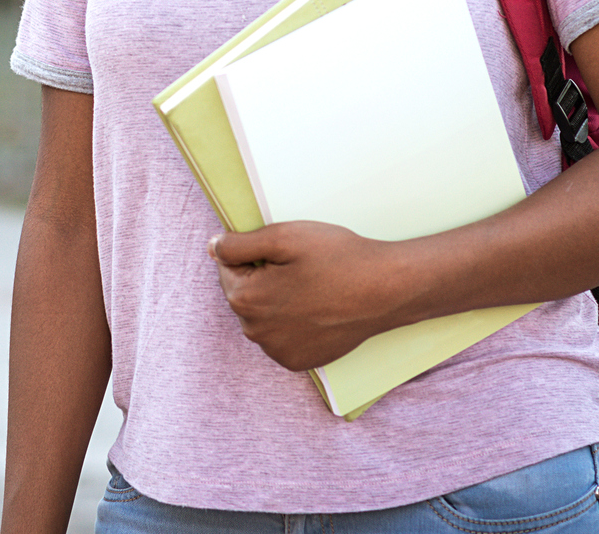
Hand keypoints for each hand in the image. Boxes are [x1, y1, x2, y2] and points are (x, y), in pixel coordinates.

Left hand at [206, 222, 406, 370]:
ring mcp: (277, 351)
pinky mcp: (297, 362)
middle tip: (300, 268)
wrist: (385, 291)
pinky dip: (290, 323)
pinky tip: (315, 309)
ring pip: (261, 316)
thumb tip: (213, 248)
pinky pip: (280, 336)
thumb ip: (238, 244)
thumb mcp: (283, 236)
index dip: (253, 253)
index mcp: (245, 299)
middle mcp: (255, 332)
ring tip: (310, 287)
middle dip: (261, 277)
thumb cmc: (337, 259)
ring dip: (274, 301)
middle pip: (243, 293)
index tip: (283, 252)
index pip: (227, 266)